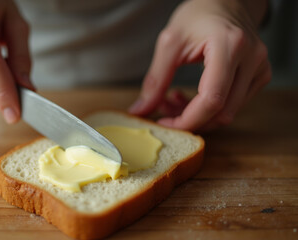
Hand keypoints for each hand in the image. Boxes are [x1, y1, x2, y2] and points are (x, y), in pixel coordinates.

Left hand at [129, 0, 270, 131]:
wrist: (225, 1)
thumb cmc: (198, 15)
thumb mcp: (169, 42)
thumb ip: (155, 80)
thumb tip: (140, 110)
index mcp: (229, 46)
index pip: (212, 99)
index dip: (187, 120)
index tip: (164, 124)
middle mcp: (252, 59)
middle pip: (222, 112)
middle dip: (190, 120)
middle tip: (164, 111)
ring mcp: (260, 68)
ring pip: (228, 113)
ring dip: (198, 116)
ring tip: (174, 100)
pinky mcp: (260, 75)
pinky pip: (234, 105)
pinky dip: (210, 109)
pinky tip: (193, 97)